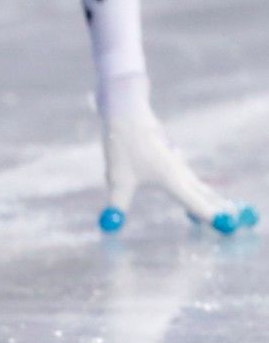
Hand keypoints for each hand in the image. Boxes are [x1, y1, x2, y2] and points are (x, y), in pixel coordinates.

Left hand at [101, 110, 257, 233]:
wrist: (127, 113)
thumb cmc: (123, 146)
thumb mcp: (118, 179)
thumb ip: (118, 204)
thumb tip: (109, 228)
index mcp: (173, 179)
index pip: (198, 205)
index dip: (213, 218)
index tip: (228, 228)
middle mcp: (180, 173)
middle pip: (204, 195)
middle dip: (218, 209)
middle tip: (233, 222)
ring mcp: (177, 164)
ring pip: (197, 185)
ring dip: (209, 198)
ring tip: (223, 208)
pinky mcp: (170, 158)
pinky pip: (187, 178)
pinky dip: (197, 188)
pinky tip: (201, 192)